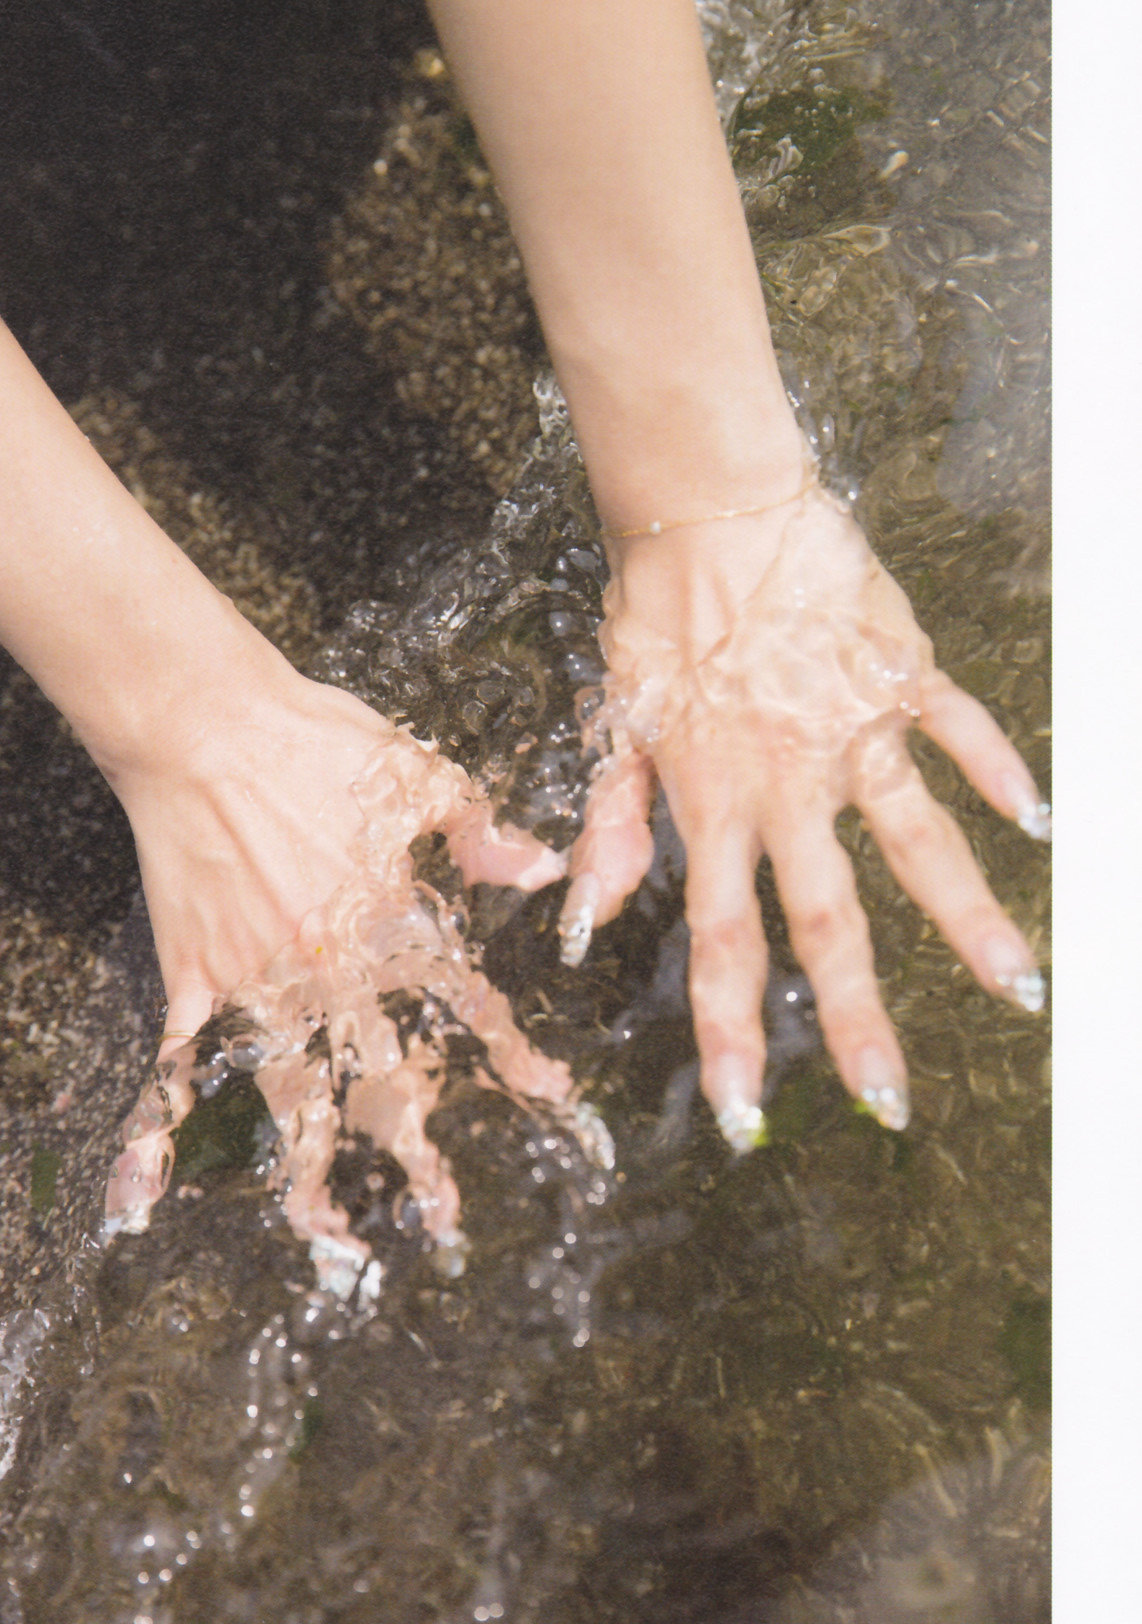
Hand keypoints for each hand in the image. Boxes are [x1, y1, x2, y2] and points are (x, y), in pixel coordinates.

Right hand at [101, 652, 608, 1292]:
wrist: (206, 722)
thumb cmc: (315, 740)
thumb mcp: (421, 774)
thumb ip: (482, 834)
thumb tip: (546, 867)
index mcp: (393, 924)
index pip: (469, 1008)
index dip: (516, 1057)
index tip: (557, 1099)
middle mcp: (332, 970)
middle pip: (385, 1078)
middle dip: (420, 1152)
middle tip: (445, 1217)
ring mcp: (258, 980)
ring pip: (291, 1097)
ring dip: (313, 1172)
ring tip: (333, 1238)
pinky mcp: (195, 975)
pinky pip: (175, 1068)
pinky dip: (152, 1135)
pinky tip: (139, 1199)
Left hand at [558, 479, 1048, 1149]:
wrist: (703, 506)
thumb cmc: (651, 612)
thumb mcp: (611, 720)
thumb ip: (610, 822)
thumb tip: (582, 919)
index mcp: (712, 803)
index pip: (720, 942)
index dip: (728, 1034)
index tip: (744, 1117)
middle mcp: (788, 785)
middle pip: (826, 922)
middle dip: (857, 1021)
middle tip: (894, 1103)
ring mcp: (852, 732)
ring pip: (918, 844)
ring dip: (969, 920)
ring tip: (1019, 989)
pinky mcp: (898, 675)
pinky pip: (957, 730)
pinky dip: (997, 771)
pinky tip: (1039, 820)